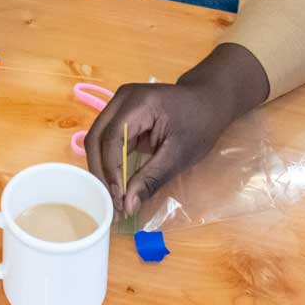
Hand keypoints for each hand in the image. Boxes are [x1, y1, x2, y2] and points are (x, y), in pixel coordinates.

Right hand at [81, 45, 268, 219]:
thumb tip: (127, 205)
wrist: (208, 102)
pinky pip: (107, 142)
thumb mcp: (180, 155)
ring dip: (102, 170)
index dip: (111, 170)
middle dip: (101, 173)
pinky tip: (116, 185)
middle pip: (96, 138)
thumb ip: (151, 178)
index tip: (119, 199)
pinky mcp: (121, 117)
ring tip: (113, 198)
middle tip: (110, 203)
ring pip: (97, 141)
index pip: (112, 138)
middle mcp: (121, 99)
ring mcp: (119, 106)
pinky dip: (110, 165)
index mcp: (138, 102)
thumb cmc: (200, 124)